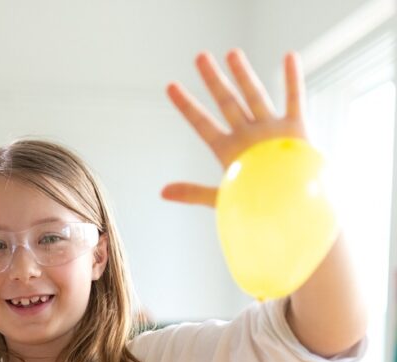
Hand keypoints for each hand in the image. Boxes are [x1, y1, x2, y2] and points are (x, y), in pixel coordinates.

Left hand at [163, 49, 307, 206]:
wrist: (292, 214)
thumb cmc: (257, 210)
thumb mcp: (222, 198)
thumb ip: (192, 192)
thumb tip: (161, 192)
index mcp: (228, 151)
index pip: (201, 123)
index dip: (185, 105)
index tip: (170, 87)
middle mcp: (248, 136)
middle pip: (226, 102)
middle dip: (213, 80)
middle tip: (200, 56)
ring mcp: (271, 131)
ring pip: (254, 95)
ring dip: (243, 74)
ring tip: (231, 52)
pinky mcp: (296, 130)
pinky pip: (295, 99)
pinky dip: (293, 78)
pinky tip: (289, 56)